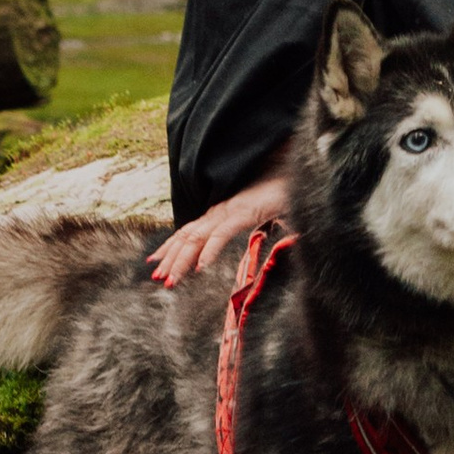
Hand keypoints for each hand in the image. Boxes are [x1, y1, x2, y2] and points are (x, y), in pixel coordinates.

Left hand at [149, 172, 291, 288]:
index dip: (170, 246)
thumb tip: (260, 235)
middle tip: (156, 276)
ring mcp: (230, 211)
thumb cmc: (282, 193)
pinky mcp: (245, 213)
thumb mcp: (264, 215)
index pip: (188, 231)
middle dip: (170, 258)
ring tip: (170, 279)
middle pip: (187, 236)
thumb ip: (257, 226)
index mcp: (221, 212)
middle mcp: (220, 211)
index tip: (155, 261)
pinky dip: (210, 251)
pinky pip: (222, 234)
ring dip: (181, 260)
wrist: (298, 174)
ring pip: (197, 237)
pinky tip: (202, 267)